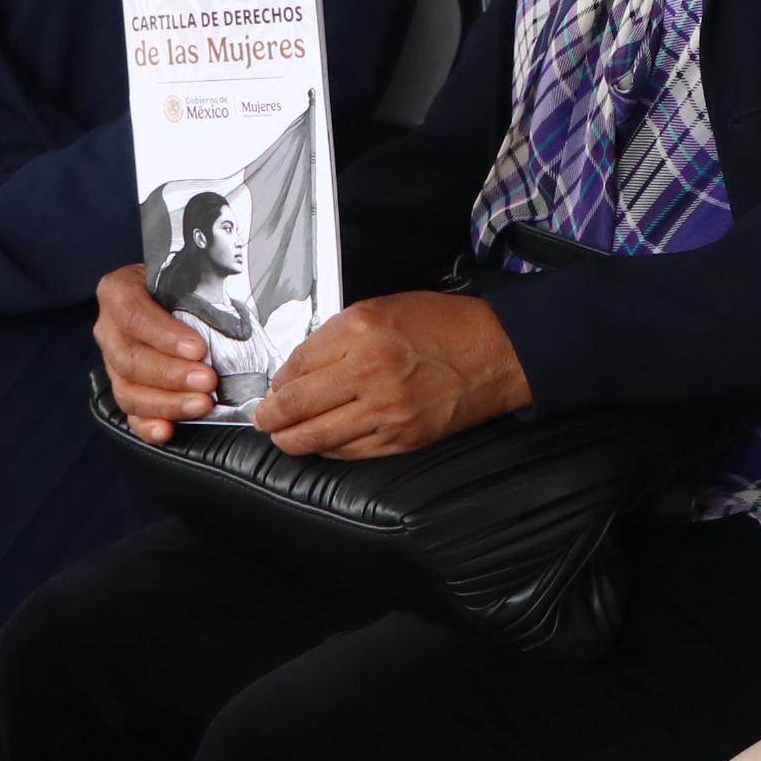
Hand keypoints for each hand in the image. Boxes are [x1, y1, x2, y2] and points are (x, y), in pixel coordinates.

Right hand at [95, 264, 219, 440]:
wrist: (170, 292)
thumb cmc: (179, 281)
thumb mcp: (183, 273)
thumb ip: (195, 292)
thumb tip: (232, 317)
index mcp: (118, 292)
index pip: (134, 315)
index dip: (164, 335)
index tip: (198, 349)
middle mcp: (108, 328)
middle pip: (131, 359)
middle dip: (172, 375)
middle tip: (208, 381)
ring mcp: (112, 362)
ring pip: (128, 389)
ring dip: (166, 402)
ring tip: (201, 404)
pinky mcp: (123, 387)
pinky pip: (129, 412)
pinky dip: (147, 424)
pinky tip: (167, 430)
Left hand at [253, 291, 529, 459]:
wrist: (498, 353)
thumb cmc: (443, 326)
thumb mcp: (384, 309)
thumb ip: (338, 336)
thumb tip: (298, 370)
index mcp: (361, 330)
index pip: (296, 363)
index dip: (277, 381)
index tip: (272, 388)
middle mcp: (369, 371)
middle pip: (295, 404)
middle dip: (270, 416)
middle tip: (263, 419)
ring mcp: (385, 411)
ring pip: (315, 437)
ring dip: (290, 439)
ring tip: (283, 436)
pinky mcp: (400, 439)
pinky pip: (347, 452)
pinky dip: (328, 449)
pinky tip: (322, 443)